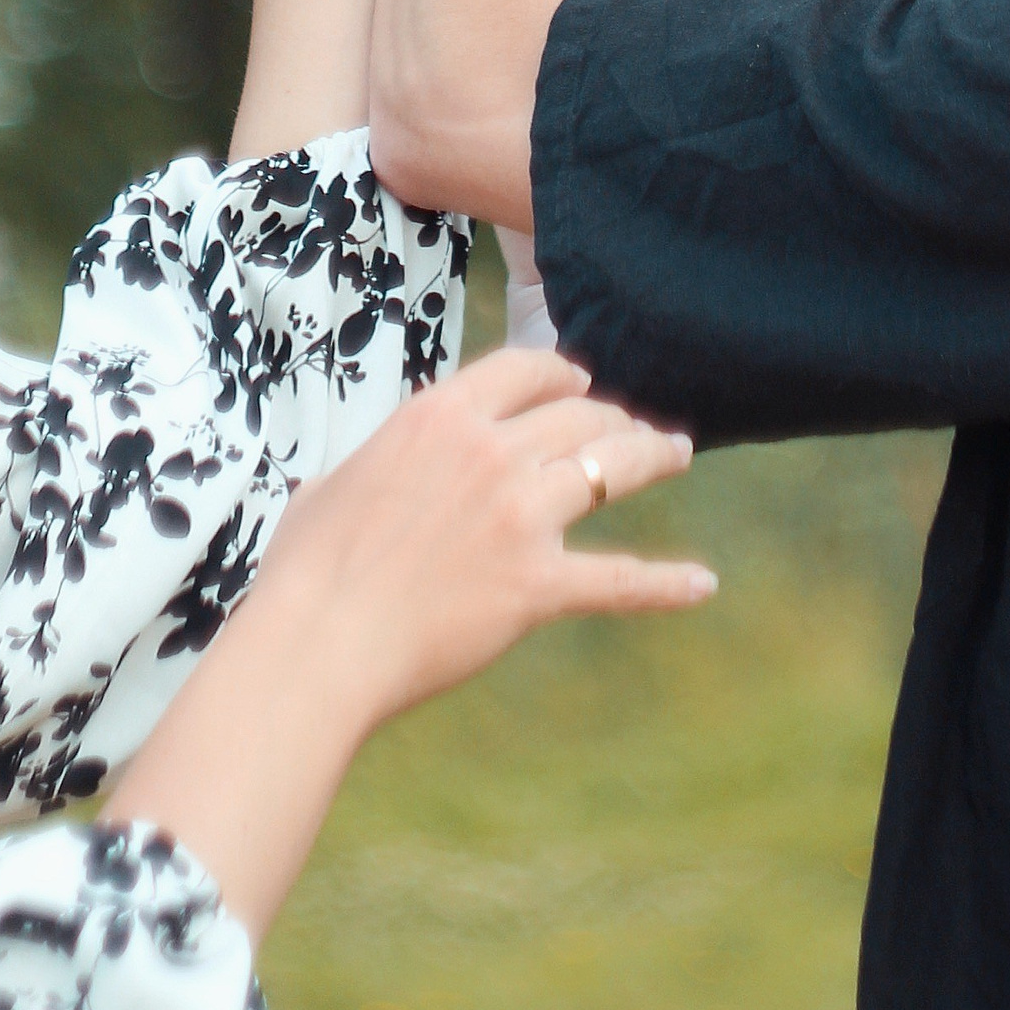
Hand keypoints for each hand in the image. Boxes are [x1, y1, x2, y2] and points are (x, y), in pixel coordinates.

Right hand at [240, 348, 712, 737]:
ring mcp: (521, 516)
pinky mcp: (538, 584)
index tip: (580, 382)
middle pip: (579, 415)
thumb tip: (381, 472)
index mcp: (440, 415)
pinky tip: (701, 584)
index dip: (563, 372)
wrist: (318, 641)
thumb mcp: (339, 480)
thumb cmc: (308, 568)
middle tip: (635, 425)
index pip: (526, 368)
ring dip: (653, 456)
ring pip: (611, 467)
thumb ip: (383, 461)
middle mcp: (491, 451)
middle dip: (614, 416)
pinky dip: (665, 583)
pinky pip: (619, 579)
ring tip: (678, 452)